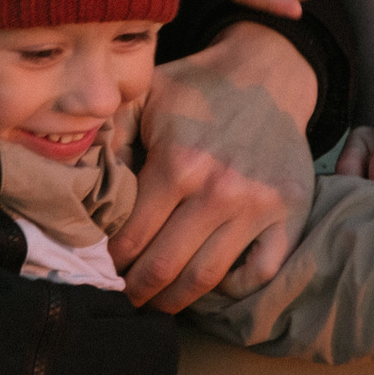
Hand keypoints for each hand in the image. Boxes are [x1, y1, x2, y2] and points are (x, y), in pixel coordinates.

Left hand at [110, 23, 314, 311]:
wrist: (268, 72)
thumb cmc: (197, 87)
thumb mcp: (144, 95)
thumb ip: (111, 137)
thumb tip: (82, 185)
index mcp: (178, 162)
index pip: (131, 235)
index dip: (109, 259)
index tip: (99, 267)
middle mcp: (220, 190)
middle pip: (165, 266)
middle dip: (135, 289)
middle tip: (121, 296)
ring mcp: (258, 206)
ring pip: (207, 277)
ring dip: (174, 299)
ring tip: (156, 302)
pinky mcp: (290, 214)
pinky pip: (260, 272)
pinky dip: (234, 288)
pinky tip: (212, 282)